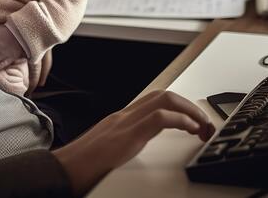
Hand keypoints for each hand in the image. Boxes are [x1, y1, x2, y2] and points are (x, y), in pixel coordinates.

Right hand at [51, 90, 214, 195]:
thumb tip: (138, 152)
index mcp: (121, 120)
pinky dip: (181, 119)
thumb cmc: (80, 168)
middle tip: (206, 124)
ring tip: (203, 126)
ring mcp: (124, 123)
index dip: (180, 107)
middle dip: (190, 105)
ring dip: (190, 110)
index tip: (196, 122)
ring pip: (164, 99)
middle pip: (164, 94)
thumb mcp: (108, 153)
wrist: (61, 172)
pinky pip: (159, 118)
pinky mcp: (126, 136)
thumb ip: (123, 146)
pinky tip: (191, 130)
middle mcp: (124, 116)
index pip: (155, 101)